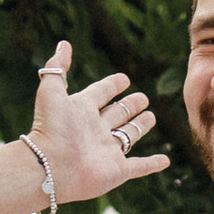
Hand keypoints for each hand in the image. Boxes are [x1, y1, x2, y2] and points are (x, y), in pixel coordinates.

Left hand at [29, 41, 164, 204]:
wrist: (49, 166)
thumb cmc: (49, 128)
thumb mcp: (51, 91)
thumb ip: (58, 67)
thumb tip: (64, 43)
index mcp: (81, 110)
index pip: (101, 93)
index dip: (112, 86)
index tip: (124, 79)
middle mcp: (95, 130)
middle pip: (117, 114)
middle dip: (130, 105)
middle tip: (143, 98)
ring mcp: (107, 151)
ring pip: (128, 136)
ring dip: (139, 127)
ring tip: (151, 117)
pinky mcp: (118, 171)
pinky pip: (139, 166)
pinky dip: (153, 164)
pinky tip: (165, 161)